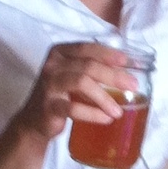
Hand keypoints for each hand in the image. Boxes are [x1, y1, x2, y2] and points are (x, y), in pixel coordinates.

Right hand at [16, 41, 137, 140]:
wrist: (34, 120)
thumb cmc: (61, 94)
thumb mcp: (74, 75)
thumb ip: (94, 67)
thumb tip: (131, 68)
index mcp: (60, 52)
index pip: (87, 48)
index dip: (108, 54)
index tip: (127, 62)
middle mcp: (52, 65)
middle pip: (88, 65)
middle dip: (113, 76)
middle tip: (133, 86)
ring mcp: (49, 85)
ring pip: (81, 83)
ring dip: (104, 97)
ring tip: (119, 111)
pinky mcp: (49, 106)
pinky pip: (73, 108)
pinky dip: (93, 114)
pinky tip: (106, 119)